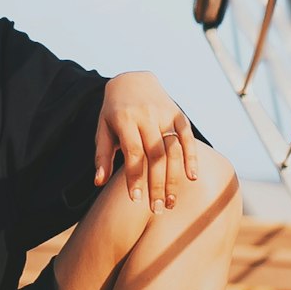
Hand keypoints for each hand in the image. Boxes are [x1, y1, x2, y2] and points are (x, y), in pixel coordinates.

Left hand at [93, 71, 199, 212]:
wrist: (132, 79)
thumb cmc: (114, 112)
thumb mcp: (103, 129)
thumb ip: (102, 155)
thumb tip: (98, 183)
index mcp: (124, 119)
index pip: (133, 152)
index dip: (135, 177)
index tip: (136, 200)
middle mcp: (146, 115)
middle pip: (154, 155)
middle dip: (156, 184)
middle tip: (157, 210)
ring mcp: (164, 113)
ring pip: (172, 149)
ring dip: (174, 178)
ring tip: (171, 203)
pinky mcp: (178, 113)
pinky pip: (187, 136)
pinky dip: (191, 156)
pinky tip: (192, 177)